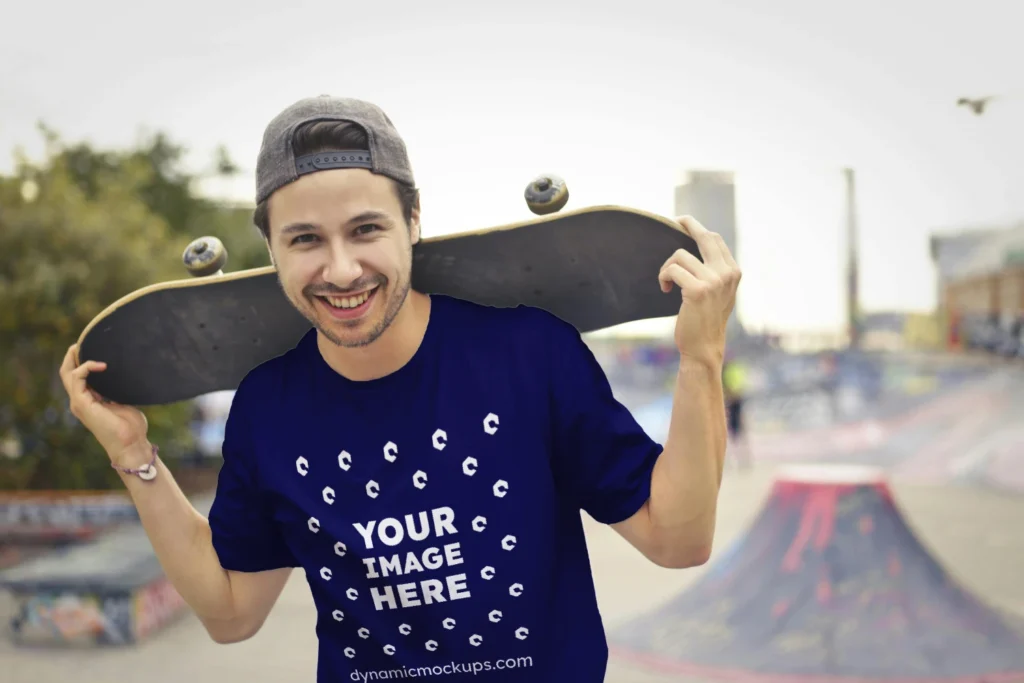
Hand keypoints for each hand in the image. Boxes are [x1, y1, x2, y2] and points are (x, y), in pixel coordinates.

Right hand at [59, 344, 150, 464]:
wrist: (131, 444)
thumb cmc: (131, 427)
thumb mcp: (124, 402)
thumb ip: (118, 391)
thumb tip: (125, 376)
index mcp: (89, 401)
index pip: (77, 377)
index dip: (80, 362)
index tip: (92, 348)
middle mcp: (80, 401)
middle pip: (67, 373)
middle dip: (71, 356)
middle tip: (80, 343)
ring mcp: (79, 403)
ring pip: (67, 374)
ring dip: (74, 358)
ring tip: (83, 347)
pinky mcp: (82, 404)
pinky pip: (77, 379)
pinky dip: (86, 368)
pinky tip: (101, 365)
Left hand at [658, 215, 740, 366]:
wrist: (703, 346)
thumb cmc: (706, 320)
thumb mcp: (719, 293)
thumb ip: (716, 272)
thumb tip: (699, 247)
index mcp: (733, 272)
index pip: (715, 239)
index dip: (697, 229)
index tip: (684, 224)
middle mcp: (727, 273)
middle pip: (704, 236)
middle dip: (688, 224)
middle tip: (675, 221)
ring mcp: (714, 280)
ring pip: (680, 255)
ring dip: (667, 267)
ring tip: (667, 282)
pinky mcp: (698, 289)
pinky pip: (672, 270)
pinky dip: (664, 277)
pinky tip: (665, 289)